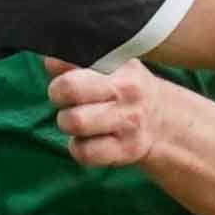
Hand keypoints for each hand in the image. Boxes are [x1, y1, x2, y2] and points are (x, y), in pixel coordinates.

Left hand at [46, 60, 164, 168]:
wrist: (164, 123)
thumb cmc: (125, 91)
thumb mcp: (111, 67)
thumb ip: (78, 61)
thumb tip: (51, 62)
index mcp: (121, 66)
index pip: (78, 61)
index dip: (60, 74)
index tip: (64, 80)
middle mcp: (127, 91)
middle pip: (69, 89)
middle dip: (58, 96)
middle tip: (66, 101)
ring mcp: (128, 122)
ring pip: (74, 122)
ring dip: (68, 123)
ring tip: (79, 119)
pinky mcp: (126, 150)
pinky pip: (84, 152)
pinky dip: (78, 148)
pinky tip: (87, 140)